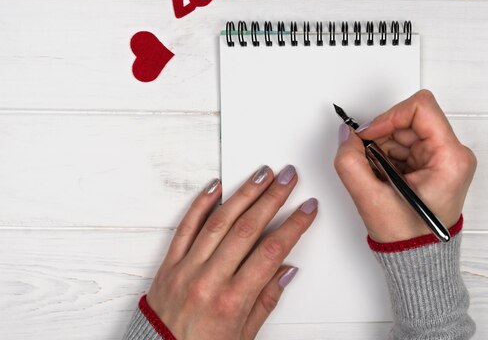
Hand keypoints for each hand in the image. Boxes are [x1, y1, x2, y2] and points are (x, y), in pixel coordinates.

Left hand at [147, 165, 317, 339]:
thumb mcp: (243, 335)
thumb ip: (266, 300)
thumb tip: (286, 270)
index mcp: (232, 300)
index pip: (271, 251)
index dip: (294, 225)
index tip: (306, 209)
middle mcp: (208, 280)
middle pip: (248, 228)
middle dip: (273, 198)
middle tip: (288, 178)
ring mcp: (186, 268)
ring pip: (219, 221)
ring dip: (244, 193)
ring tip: (262, 175)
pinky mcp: (169, 264)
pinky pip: (185, 227)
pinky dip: (200, 204)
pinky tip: (216, 187)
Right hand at [334, 90, 475, 241]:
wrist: (418, 258)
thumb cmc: (408, 236)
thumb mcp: (371, 199)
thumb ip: (350, 162)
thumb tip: (347, 136)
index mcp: (450, 159)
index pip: (421, 108)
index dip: (389, 116)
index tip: (370, 135)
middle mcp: (453, 154)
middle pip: (410, 118)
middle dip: (382, 136)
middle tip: (367, 158)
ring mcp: (445, 158)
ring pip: (405, 130)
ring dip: (383, 147)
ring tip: (378, 175)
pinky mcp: (434, 163)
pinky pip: (405, 143)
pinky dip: (387, 155)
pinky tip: (383, 176)